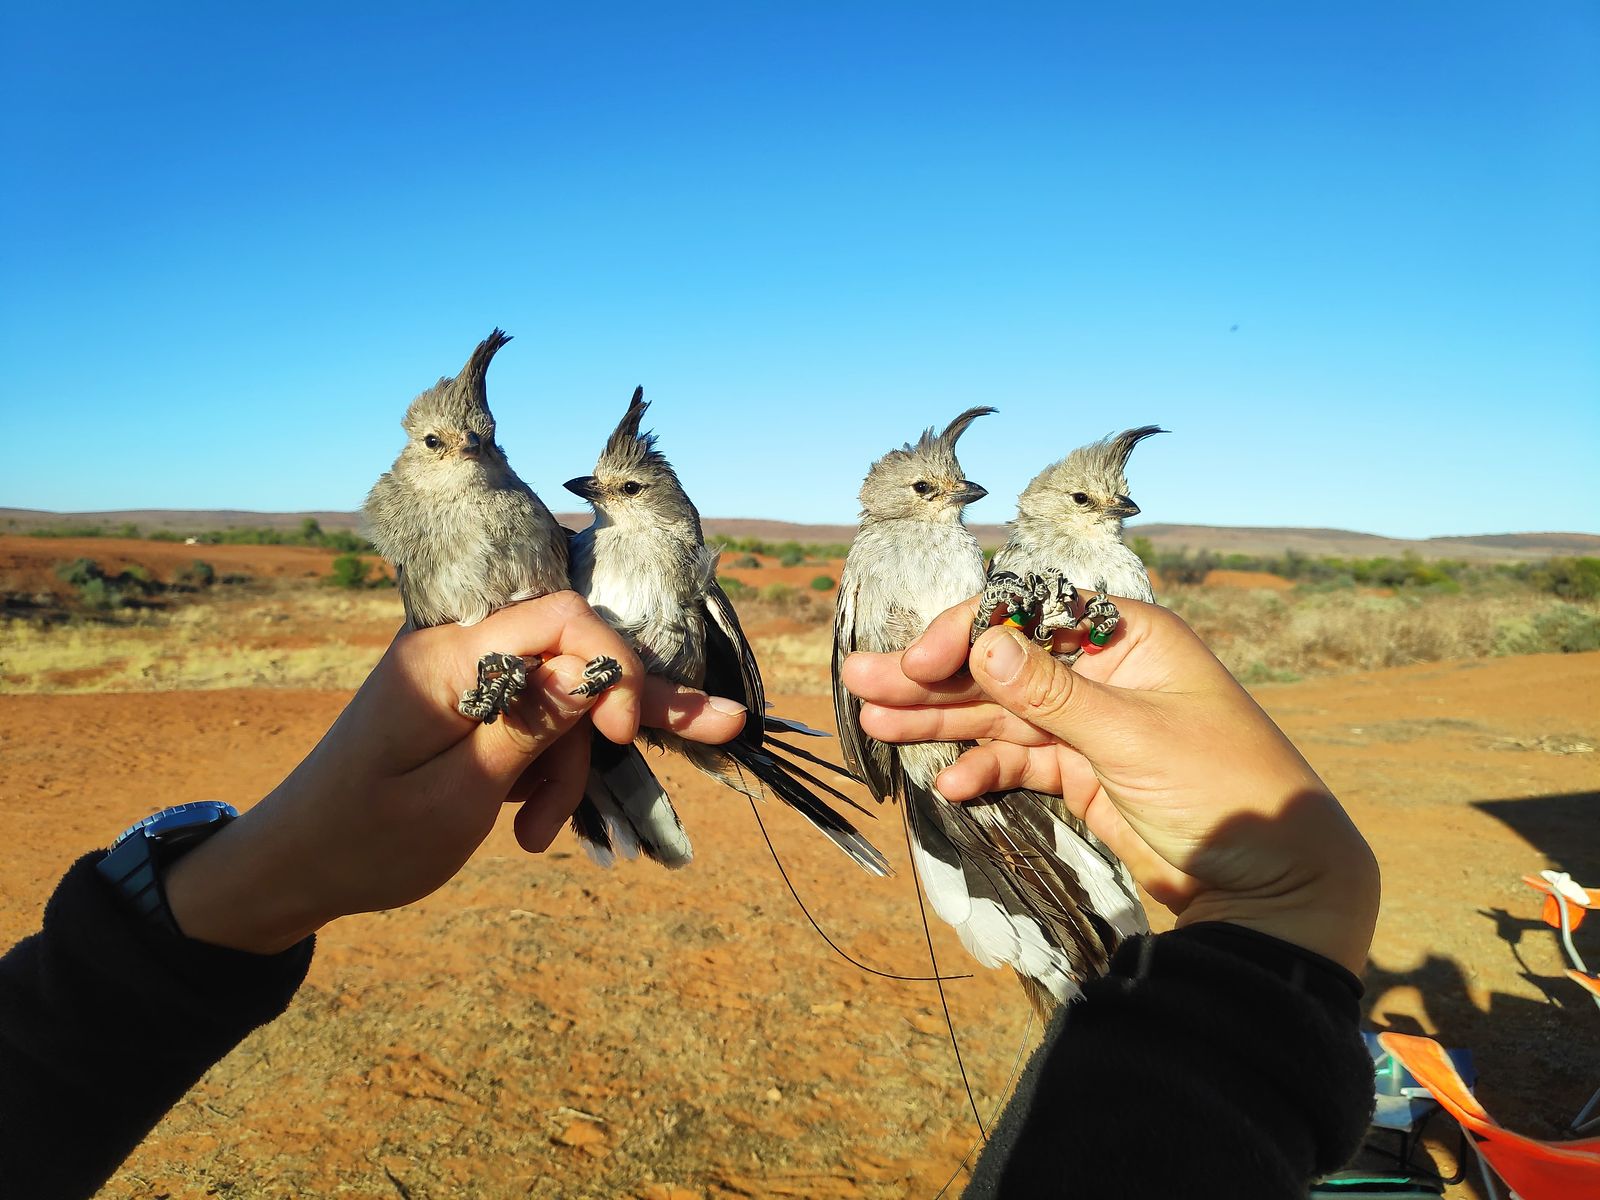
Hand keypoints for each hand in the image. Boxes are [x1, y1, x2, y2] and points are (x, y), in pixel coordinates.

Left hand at [165, 591, 746, 953]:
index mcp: (445, 658)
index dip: (612, 666)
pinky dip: (541, 768)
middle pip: (568, 658)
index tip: (622, 737)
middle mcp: (454, 648)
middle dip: (617, 715)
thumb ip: (528, 726)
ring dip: (564, 768)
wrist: (295, 866)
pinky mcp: (463, 701)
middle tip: (719, 731)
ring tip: (534, 836)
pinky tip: (528, 822)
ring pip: (555, 699)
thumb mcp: (458, 795)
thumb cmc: (368, 841)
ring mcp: (459, 674)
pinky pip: (531, 718)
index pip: (559, 618)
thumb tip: (596, 668)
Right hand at [841, 596, 1378, 973]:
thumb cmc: (1224, 789)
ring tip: (875, 723)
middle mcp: (1103, 672)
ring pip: (1002, 715)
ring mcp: (1092, 725)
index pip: (1027, 617)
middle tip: (859, 683)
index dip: (966, 636)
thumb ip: (1050, 694)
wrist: (1276, 883)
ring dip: (942, 722)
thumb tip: (982, 644)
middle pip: (1003, 666)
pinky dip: (985, 770)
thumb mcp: (1132, 736)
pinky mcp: (1085, 775)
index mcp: (1126, 638)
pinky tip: (949, 784)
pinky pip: (1021, 762)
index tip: (915, 663)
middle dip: (933, 678)